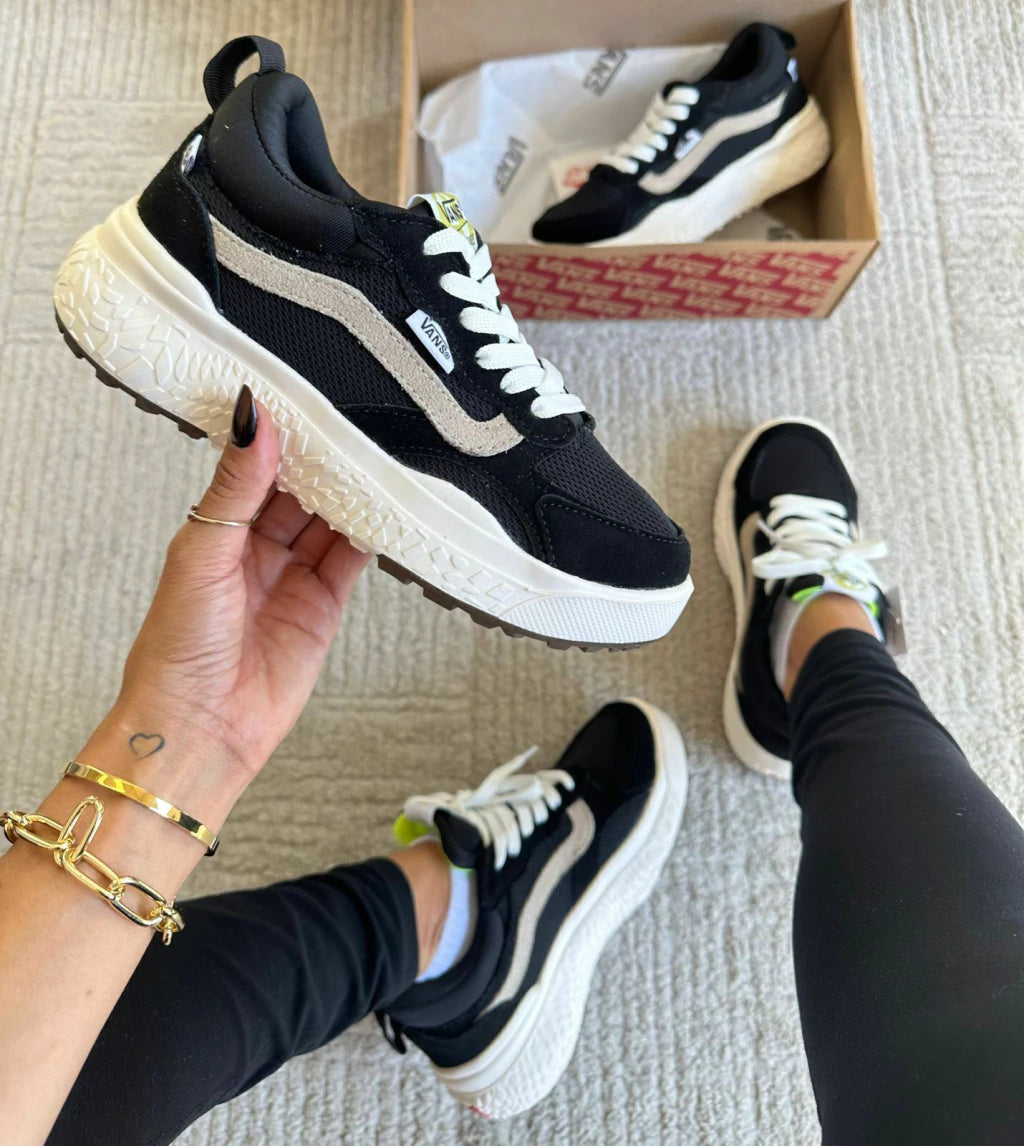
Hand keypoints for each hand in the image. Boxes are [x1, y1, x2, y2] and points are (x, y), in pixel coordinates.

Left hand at [87, 386, 368, 812]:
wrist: (202, 728)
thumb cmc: (177, 650)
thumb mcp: (202, 554)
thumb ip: (236, 487)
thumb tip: (252, 419)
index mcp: (216, 531)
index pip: (256, 470)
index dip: (280, 440)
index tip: (306, 404)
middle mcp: (255, 550)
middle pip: (299, 493)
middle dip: (323, 464)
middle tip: (353, 428)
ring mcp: (292, 577)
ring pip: (329, 521)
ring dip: (350, 495)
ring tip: (376, 461)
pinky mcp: (323, 606)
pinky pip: (352, 559)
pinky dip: (370, 535)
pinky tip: (384, 510)